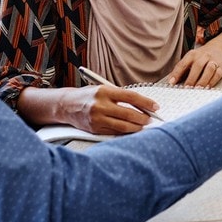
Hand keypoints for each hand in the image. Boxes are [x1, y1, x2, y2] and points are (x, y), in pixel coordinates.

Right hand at [20, 85, 158, 134]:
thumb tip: (142, 104)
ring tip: (143, 126)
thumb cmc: (88, 96)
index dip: (146, 103)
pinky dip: (126, 132)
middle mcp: (100, 105)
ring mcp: (97, 118)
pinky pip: (115, 132)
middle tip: (150, 119)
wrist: (66, 105)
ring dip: (137, 127)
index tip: (155, 106)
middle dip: (143, 118)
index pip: (131, 97)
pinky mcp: (95, 129)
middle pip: (129, 114)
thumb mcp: (103, 89)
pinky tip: (132, 130)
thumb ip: (120, 96)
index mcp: (105, 91)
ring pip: (123, 126)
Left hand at [169, 47, 221, 87]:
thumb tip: (171, 81)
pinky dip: (212, 81)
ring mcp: (213, 61)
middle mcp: (203, 56)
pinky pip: (217, 74)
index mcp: (192, 54)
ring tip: (198, 89)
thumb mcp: (191, 58)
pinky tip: (207, 87)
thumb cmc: (201, 57)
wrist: (219, 48)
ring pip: (209, 70)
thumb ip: (182, 69)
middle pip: (197, 66)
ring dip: (203, 80)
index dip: (177, 73)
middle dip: (191, 78)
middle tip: (187, 88)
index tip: (171, 82)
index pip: (183, 63)